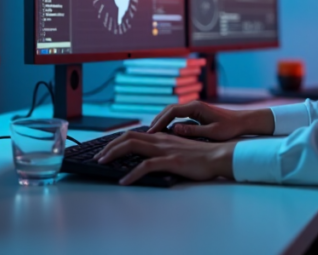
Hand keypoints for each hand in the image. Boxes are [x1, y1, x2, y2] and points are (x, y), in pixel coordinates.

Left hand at [92, 130, 235, 184]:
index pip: (134, 134)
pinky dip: (132, 174)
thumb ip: (165, 150)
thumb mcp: (180, 150)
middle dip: (109, 147)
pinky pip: (146, 166)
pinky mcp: (171, 161)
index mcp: (162, 137)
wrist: (220, 156)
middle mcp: (161, 140)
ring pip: (133, 146)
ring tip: (101, 164)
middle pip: (128, 137)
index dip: (117, 141)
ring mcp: (165, 150)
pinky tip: (124, 181)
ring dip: (113, 155)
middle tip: (97, 157)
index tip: (105, 150)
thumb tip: (151, 156)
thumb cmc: (203, 156)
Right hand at [147, 101, 273, 140]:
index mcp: (196, 107)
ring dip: (161, 121)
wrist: (242, 121)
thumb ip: (193, 131)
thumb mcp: (212, 132)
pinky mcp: (195, 113)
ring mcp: (194, 108)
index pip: (172, 112)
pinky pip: (177, 116)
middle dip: (157, 120)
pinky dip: (168, 122)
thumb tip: (174, 129)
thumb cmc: (230, 128)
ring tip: (151, 133)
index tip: (151, 132)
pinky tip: (163, 132)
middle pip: (169, 110)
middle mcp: (193, 105)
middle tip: (146, 133)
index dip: (160, 121)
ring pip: (172, 112)